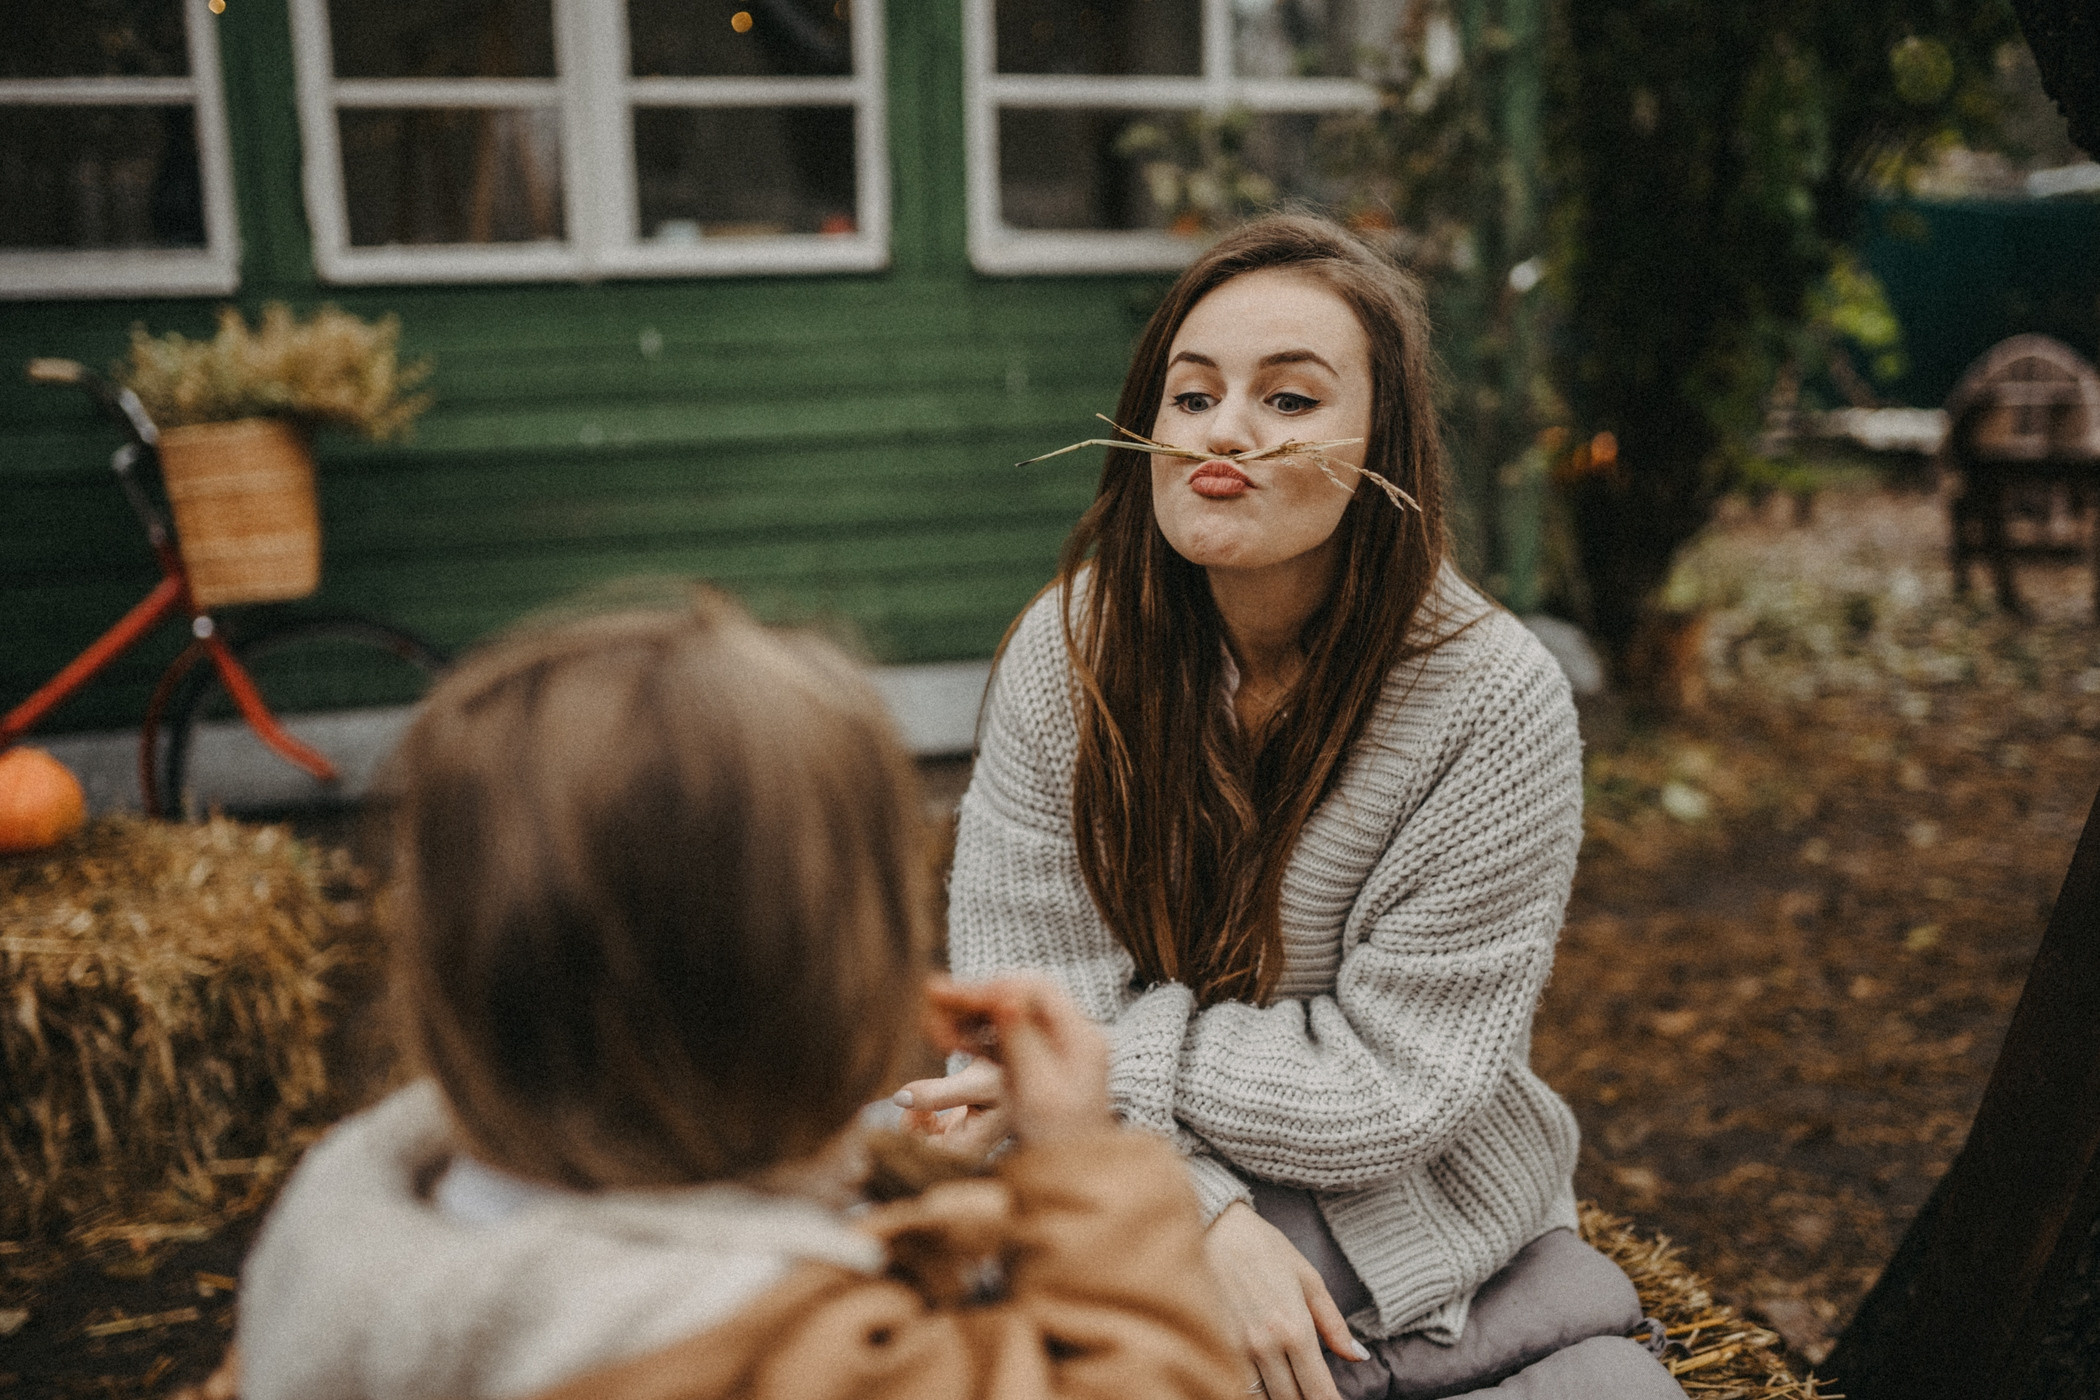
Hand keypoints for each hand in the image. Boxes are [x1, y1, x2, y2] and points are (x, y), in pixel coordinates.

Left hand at [894, 1056, 1010, 1161]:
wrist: (1026, 1063)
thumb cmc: (1010, 1077)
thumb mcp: (976, 1082)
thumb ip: (938, 1093)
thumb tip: (898, 1099)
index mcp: (972, 1150)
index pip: (928, 1161)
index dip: (909, 1142)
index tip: (907, 1113)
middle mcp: (966, 1151)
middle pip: (922, 1156)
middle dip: (908, 1132)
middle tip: (910, 1102)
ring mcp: (962, 1141)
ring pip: (922, 1145)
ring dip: (912, 1124)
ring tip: (919, 1100)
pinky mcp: (959, 1128)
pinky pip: (929, 1133)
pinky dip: (920, 1118)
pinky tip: (925, 1103)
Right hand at [904, 975, 1112, 1146]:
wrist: (1077, 1177)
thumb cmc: (1060, 1141)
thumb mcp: (1038, 1091)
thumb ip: (1021, 1040)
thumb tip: (1004, 995)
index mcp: (1081, 1037)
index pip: (1035, 991)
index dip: (992, 988)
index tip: (953, 992)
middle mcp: (1072, 1035)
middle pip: (1020, 999)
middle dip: (975, 998)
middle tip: (932, 993)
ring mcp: (1057, 1049)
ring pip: (1009, 1017)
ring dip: (970, 1016)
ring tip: (931, 1018)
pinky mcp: (1041, 1064)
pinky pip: (1006, 1038)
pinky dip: (976, 1036)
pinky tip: (946, 1037)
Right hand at [1204, 1202, 1367, 1399]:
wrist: (1212, 1225)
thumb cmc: (1263, 1247)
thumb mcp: (1308, 1278)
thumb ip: (1334, 1324)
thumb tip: (1359, 1356)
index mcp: (1295, 1329)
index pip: (1319, 1391)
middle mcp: (1265, 1346)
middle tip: (1311, 1391)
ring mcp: (1234, 1349)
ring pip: (1260, 1399)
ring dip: (1278, 1397)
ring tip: (1287, 1386)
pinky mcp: (1212, 1344)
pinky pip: (1234, 1384)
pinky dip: (1250, 1389)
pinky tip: (1261, 1381)